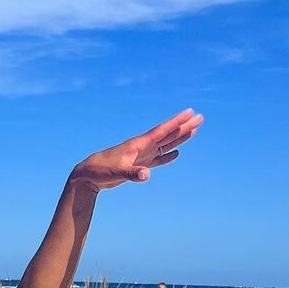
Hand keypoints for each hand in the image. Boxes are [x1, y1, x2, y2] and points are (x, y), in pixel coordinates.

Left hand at [71, 108, 203, 191]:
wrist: (87, 175)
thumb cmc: (99, 171)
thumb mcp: (116, 173)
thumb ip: (132, 173)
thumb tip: (146, 174)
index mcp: (138, 144)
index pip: (162, 131)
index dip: (176, 122)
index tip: (191, 112)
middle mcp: (141, 147)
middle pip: (168, 135)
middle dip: (184, 126)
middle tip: (201, 118)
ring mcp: (140, 155)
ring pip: (165, 144)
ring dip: (179, 138)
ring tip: (194, 131)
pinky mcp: (138, 165)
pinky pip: (157, 159)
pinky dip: (167, 156)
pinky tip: (176, 153)